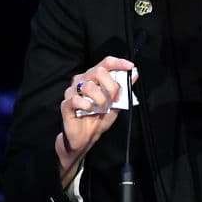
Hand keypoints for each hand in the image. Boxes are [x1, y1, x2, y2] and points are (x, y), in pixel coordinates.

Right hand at [57, 56, 136, 185]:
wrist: (86, 138)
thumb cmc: (99, 118)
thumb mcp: (116, 103)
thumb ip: (124, 89)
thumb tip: (135, 74)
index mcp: (93, 77)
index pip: (105, 63)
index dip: (118, 63)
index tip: (130, 67)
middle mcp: (81, 80)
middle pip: (98, 71)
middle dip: (111, 86)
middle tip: (114, 99)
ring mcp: (72, 91)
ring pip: (88, 86)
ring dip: (100, 100)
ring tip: (101, 109)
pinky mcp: (66, 104)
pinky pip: (77, 100)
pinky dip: (87, 106)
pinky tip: (89, 111)